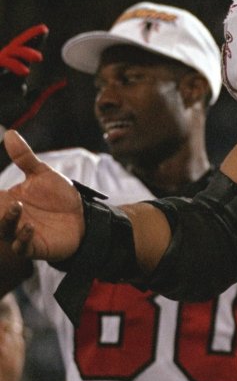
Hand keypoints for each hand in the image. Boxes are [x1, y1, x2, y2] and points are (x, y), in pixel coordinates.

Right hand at [0, 24, 65, 130]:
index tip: (45, 30)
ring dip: (24, 52)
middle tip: (44, 29)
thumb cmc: (10, 118)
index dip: (35, 40)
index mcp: (16, 74)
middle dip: (29, 37)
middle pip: (16, 47)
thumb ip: (47, 90)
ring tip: (39, 58)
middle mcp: (5, 70)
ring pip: (9, 52)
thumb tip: (64, 80)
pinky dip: (12, 64)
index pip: (26, 52)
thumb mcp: (32, 101)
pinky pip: (1, 62)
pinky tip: (24, 71)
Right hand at [0, 129, 84, 261]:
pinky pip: (21, 247)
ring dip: (8, 220)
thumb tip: (10, 133)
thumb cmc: (59, 197)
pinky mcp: (33, 247)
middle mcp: (8, 218)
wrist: (84, 217)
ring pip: (3, 231)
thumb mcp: (42, 174)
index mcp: (5, 200)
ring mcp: (19, 233)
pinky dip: (22, 238)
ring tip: (18, 206)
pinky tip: (30, 227)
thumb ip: (24, 157)